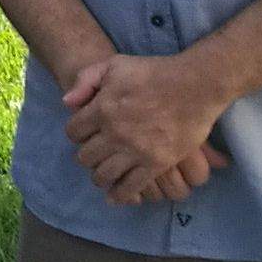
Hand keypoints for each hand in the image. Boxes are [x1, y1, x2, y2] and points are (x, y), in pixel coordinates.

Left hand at [62, 53, 220, 204]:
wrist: (195, 85)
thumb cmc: (155, 72)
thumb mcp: (115, 65)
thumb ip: (86, 80)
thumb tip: (66, 103)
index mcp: (102, 108)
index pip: (74, 132)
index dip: (75, 134)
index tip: (83, 135)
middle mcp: (115, 133)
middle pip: (86, 156)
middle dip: (86, 156)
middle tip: (93, 155)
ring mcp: (135, 150)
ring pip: (104, 174)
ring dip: (99, 176)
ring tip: (102, 175)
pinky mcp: (156, 163)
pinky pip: (131, 187)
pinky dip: (119, 195)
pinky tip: (115, 197)